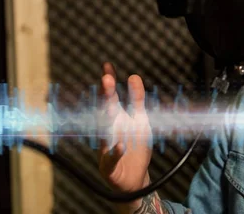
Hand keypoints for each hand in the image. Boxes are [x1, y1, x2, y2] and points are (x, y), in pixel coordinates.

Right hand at [97, 63, 152, 210]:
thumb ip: (137, 99)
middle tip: (106, 80)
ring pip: (104, 133)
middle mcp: (107, 130)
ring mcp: (106, 148)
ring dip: (107, 121)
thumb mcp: (140, 119)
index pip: (111, 97)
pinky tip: (119, 145)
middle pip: (106, 111)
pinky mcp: (109, 166)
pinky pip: (111, 159)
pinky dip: (114, 152)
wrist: (135, 177)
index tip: (107, 65)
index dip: (109, 82)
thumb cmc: (135, 145)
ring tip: (110, 106)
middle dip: (106, 96)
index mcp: (115, 118)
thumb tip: (134, 76)